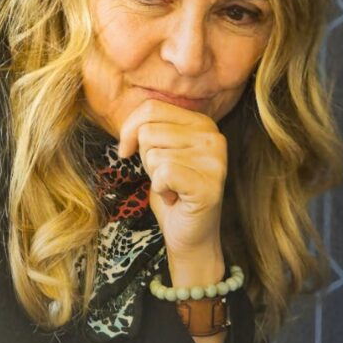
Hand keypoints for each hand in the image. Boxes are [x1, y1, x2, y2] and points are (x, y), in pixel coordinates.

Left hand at [117, 99, 227, 258]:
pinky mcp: (209, 185)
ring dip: (153, 176)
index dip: (129, 130)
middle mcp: (213, 137)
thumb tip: (127, 126)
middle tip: (164, 176)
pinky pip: (163, 174)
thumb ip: (150, 127)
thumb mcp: (158, 149)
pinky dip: (159, 189)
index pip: (151, 107)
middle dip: (144, 158)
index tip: (127, 151)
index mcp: (202, 122)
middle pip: (148, 131)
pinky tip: (174, 197)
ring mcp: (215, 161)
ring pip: (153, 154)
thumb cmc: (170, 189)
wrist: (190, 234)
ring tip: (171, 187)